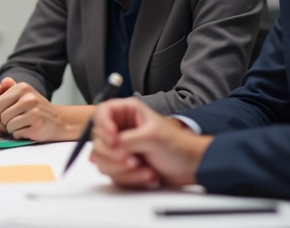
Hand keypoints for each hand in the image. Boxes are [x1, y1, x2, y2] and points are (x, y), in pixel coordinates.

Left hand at [0, 82, 70, 141]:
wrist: (58, 121)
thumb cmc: (36, 108)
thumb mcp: (23, 94)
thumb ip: (7, 90)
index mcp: (22, 88)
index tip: (6, 113)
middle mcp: (29, 98)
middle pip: (1, 116)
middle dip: (5, 122)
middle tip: (16, 120)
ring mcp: (34, 112)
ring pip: (8, 126)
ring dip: (13, 129)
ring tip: (23, 124)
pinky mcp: (37, 125)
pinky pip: (17, 133)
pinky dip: (20, 134)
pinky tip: (29, 129)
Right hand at [89, 98, 211, 187]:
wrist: (191, 167)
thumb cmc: (178, 146)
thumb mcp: (152, 137)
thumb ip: (126, 140)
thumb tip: (110, 147)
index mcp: (127, 112)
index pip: (101, 113)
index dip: (103, 127)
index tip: (114, 141)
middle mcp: (120, 128)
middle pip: (98, 141)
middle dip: (114, 155)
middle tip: (132, 160)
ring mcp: (120, 148)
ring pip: (102, 160)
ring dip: (123, 170)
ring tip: (144, 169)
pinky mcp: (121, 165)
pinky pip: (112, 174)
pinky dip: (129, 178)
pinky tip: (147, 174)